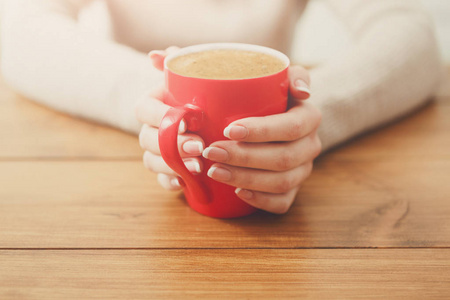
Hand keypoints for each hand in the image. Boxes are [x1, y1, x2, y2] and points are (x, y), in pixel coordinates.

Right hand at [136, 46, 204, 189]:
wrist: (208, 118)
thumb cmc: (196, 95)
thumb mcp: (187, 78)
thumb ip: (174, 64)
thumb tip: (155, 55)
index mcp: (151, 105)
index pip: (144, 109)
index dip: (161, 116)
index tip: (186, 119)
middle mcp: (149, 129)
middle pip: (148, 139)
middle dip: (172, 144)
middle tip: (199, 146)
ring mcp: (155, 152)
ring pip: (152, 161)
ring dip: (172, 166)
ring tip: (198, 167)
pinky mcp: (166, 171)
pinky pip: (160, 181)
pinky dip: (170, 183)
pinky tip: (184, 184)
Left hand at [203, 66, 321, 213]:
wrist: (273, 119)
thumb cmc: (267, 96)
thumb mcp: (273, 76)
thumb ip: (279, 70)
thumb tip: (290, 87)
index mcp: (308, 117)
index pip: (290, 127)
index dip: (261, 131)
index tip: (228, 128)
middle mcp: (310, 145)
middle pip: (283, 158)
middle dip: (244, 157)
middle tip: (210, 151)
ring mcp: (303, 170)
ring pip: (281, 182)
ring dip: (246, 178)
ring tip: (214, 171)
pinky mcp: (292, 189)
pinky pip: (283, 203)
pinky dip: (260, 201)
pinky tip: (238, 192)